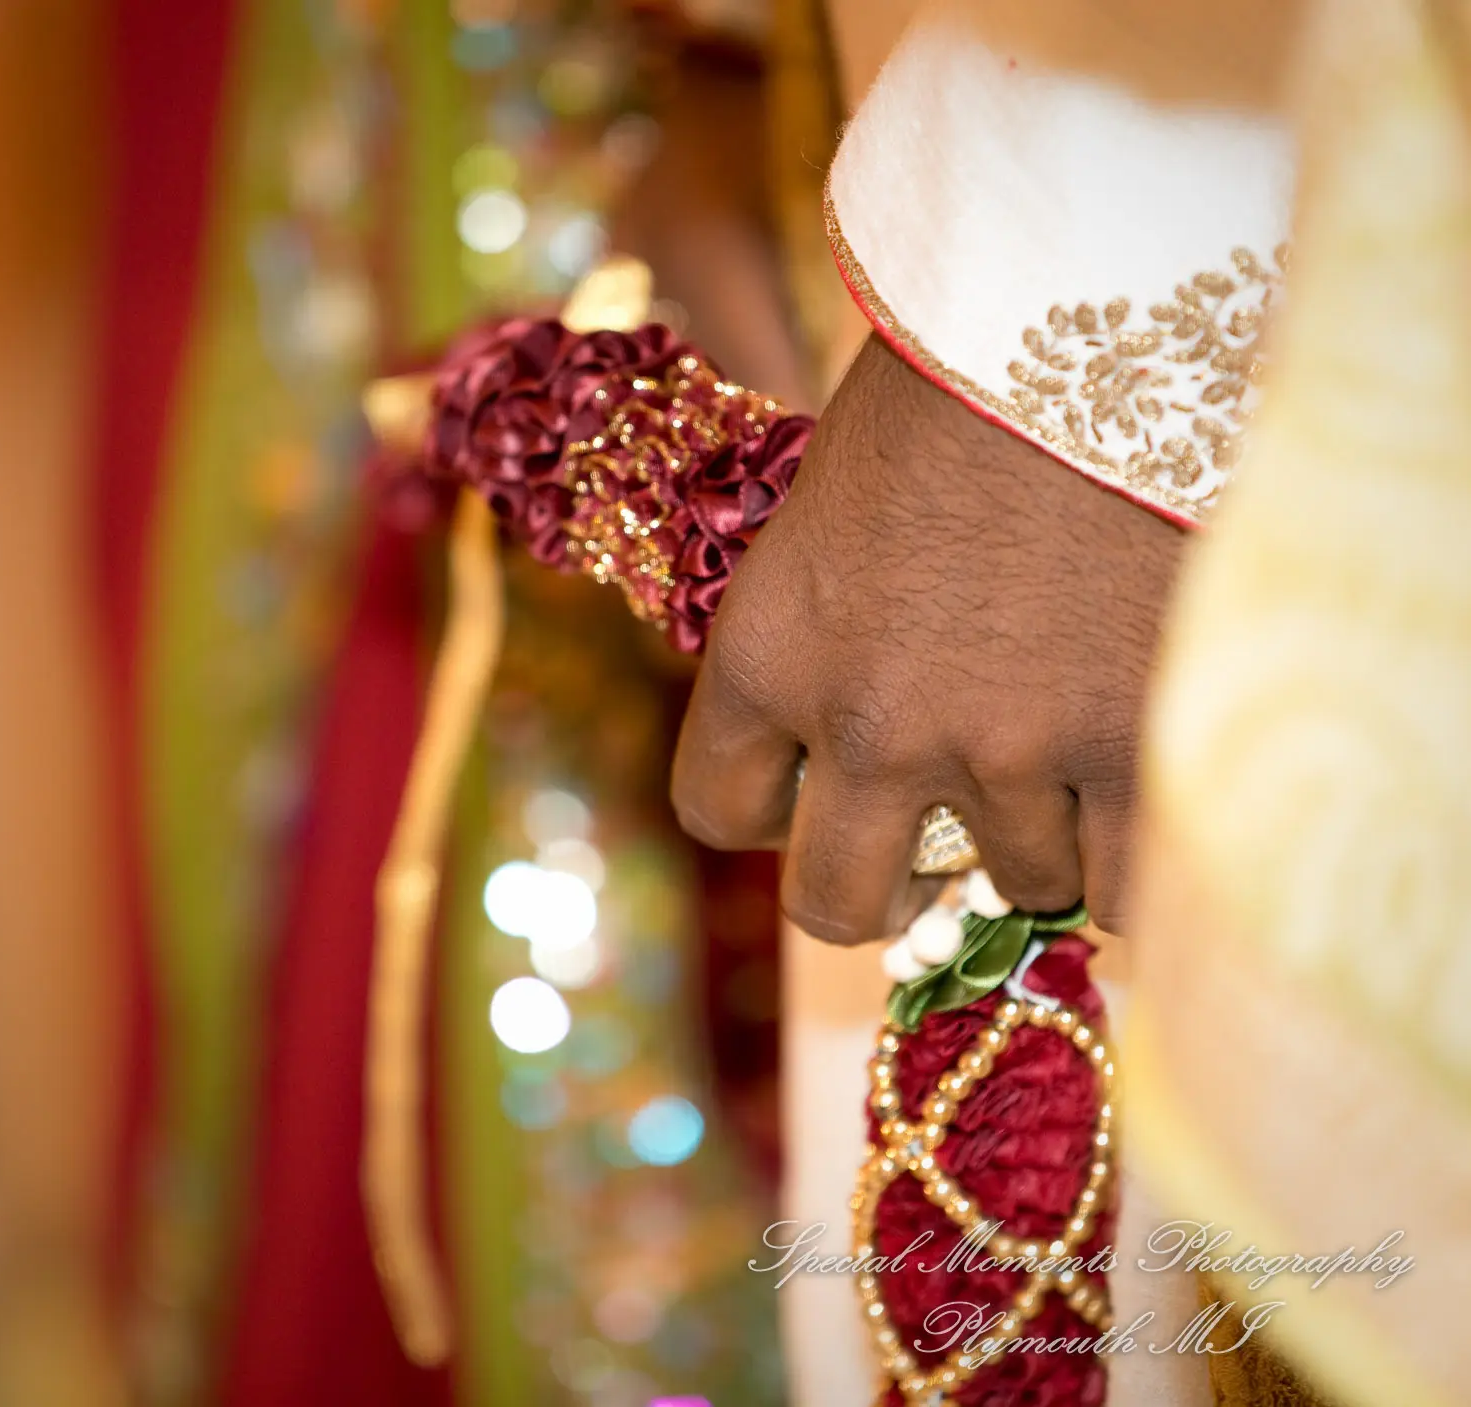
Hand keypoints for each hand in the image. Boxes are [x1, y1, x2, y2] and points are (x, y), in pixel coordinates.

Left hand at [670, 333, 1186, 940]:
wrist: (1096, 301)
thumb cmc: (955, 376)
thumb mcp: (835, 504)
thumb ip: (823, 628)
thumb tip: (846, 728)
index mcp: (765, 650)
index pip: (714, 807)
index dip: (767, 812)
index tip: (809, 796)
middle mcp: (866, 722)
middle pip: (835, 906)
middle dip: (879, 892)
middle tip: (927, 856)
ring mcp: (1002, 748)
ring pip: (1018, 884)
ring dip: (1041, 838)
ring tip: (1077, 750)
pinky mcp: (1132, 745)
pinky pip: (1126, 882)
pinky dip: (1137, 850)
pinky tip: (1145, 778)